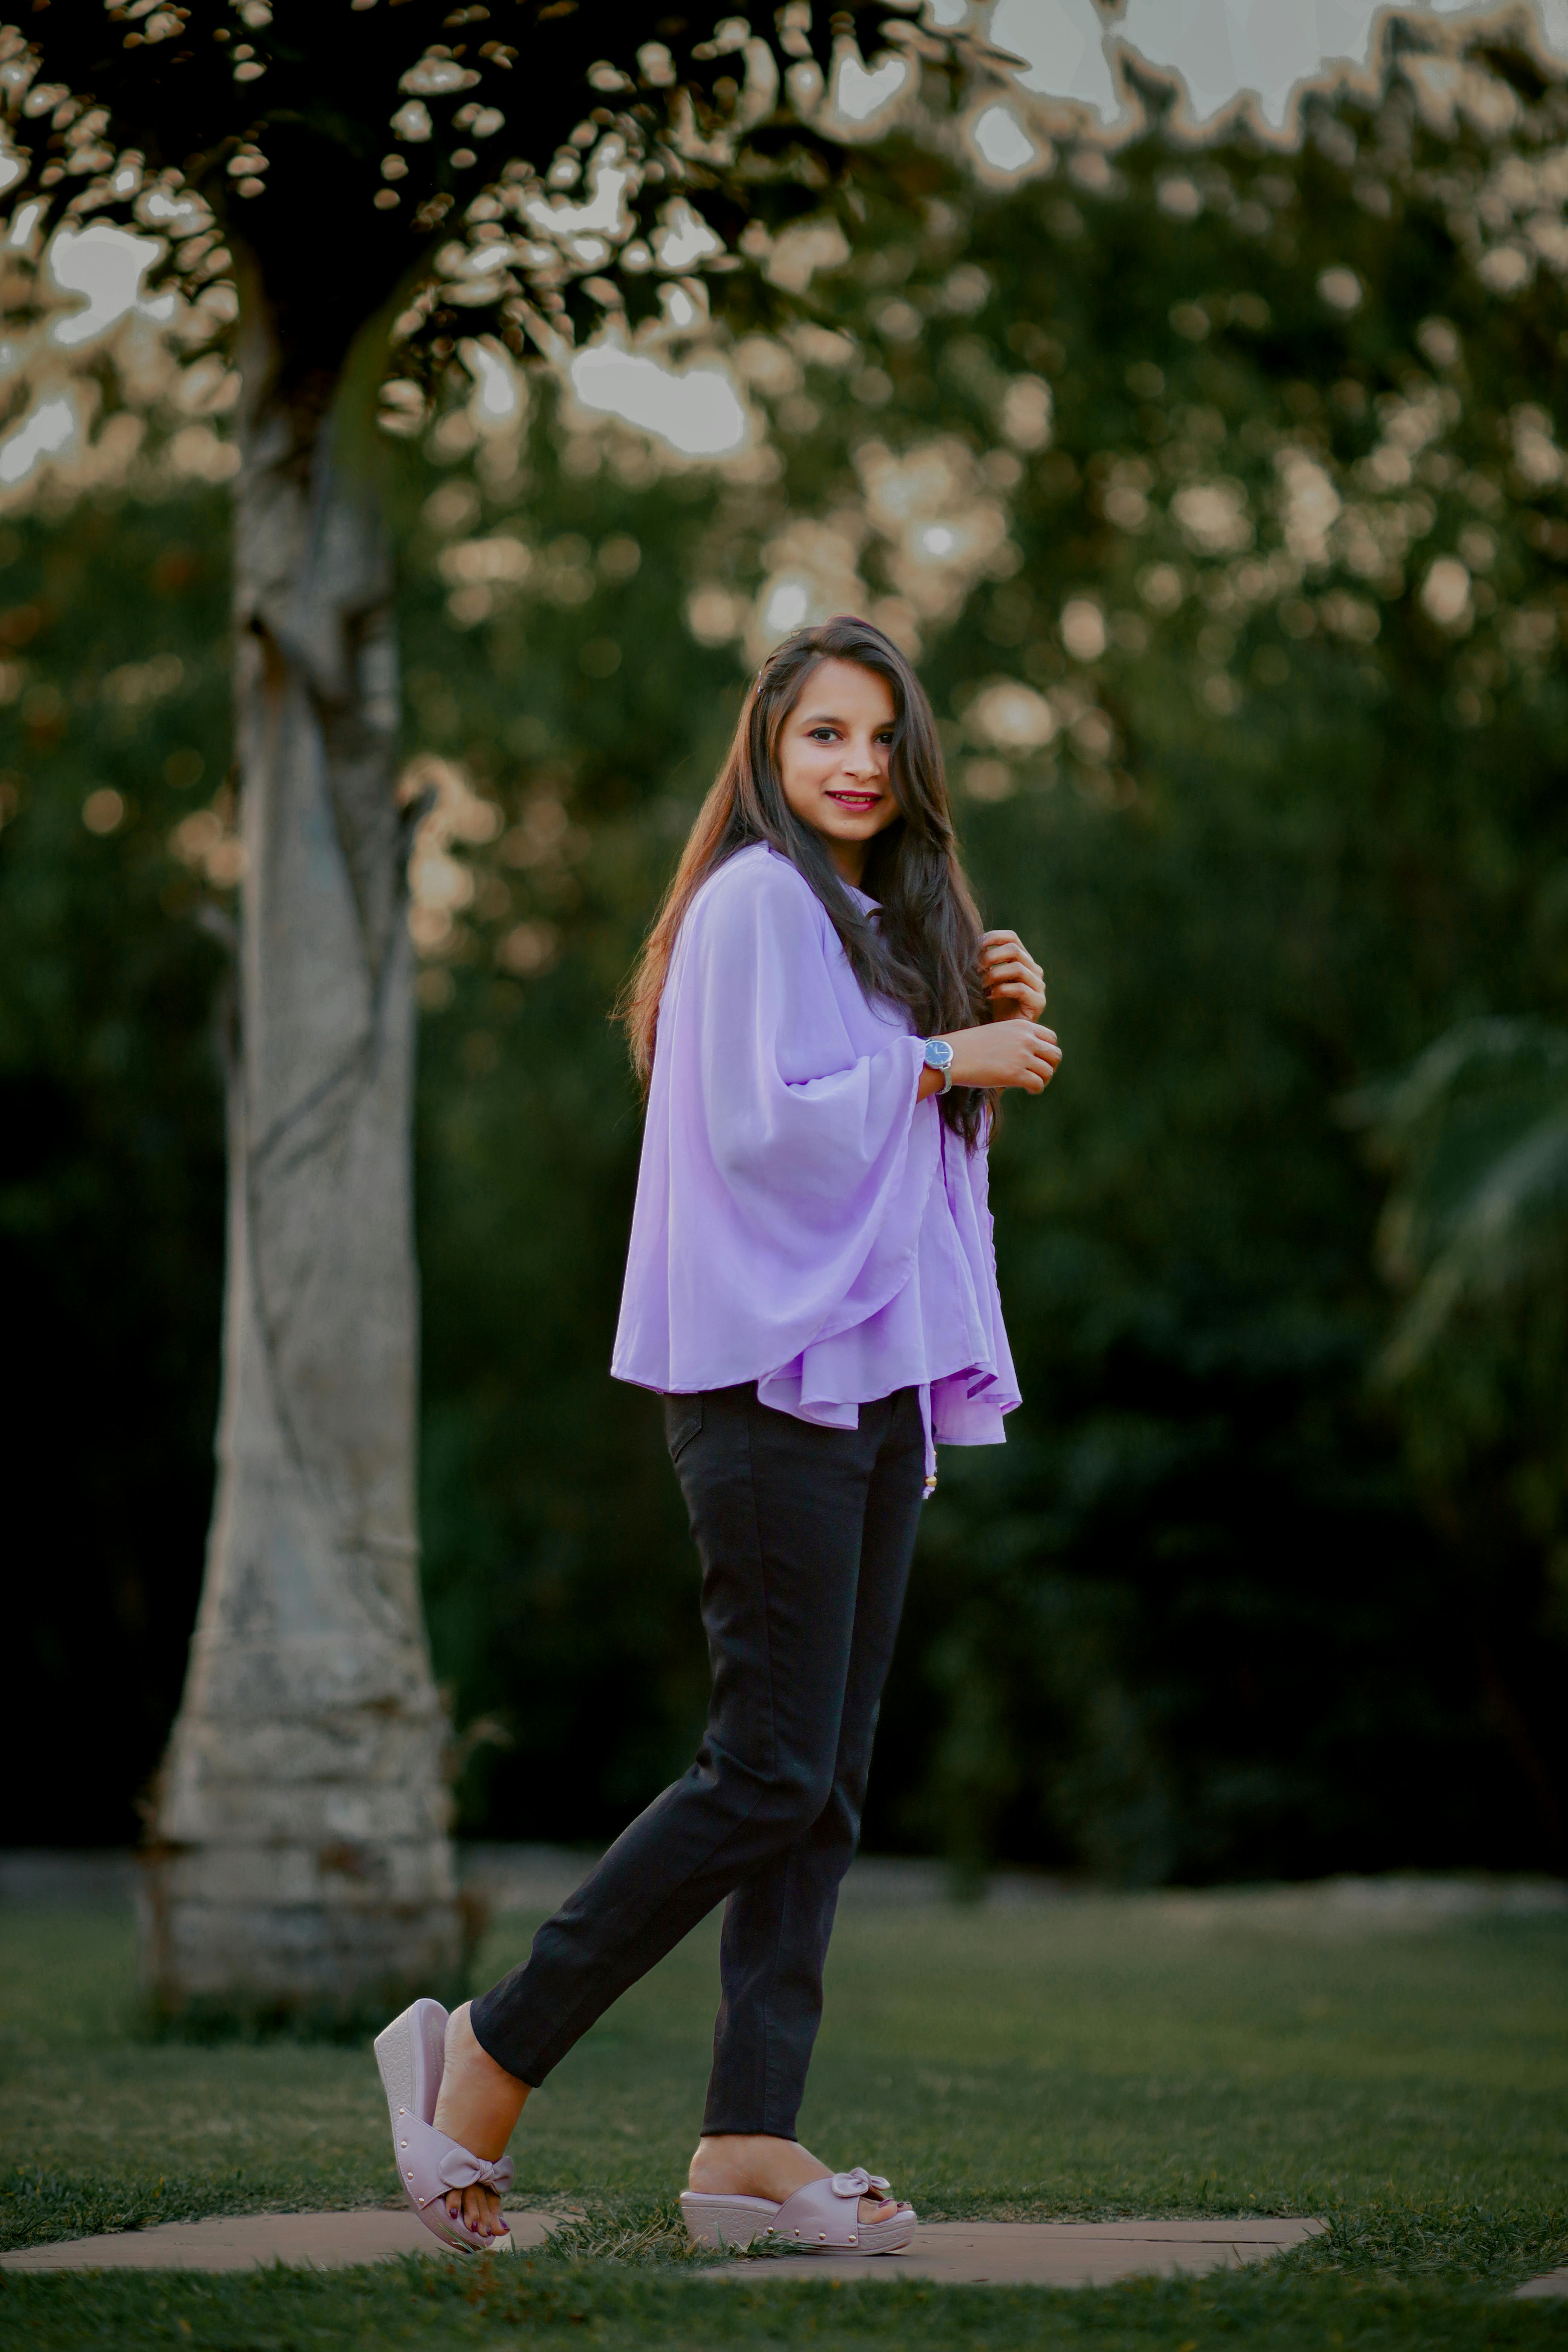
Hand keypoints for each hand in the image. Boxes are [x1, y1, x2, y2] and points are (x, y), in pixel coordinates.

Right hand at [922, 1020, 1061, 1095]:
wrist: (951, 1055)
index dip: (1047, 1052)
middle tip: (1037, 1074)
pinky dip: (1035, 1089)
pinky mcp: (1016, 1074)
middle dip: (1049, 1067)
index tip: (1037, 1060)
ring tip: (1030, 1084)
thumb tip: (1027, 1054)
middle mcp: (1026, 1039)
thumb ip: (1015, 1038)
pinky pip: (1038, 1084)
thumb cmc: (968, 1046)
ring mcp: (1022, 1056)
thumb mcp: (997, 1032)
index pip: (1051, 1038)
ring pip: (1048, 1071)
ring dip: (1042, 1080)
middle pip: (1055, 1055)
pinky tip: (1026, 1090)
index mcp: (1022, 1026)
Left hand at [979, 930, 1045, 1022]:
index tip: (974, 946)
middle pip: (1014, 949)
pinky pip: (1020, 989)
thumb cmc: (992, 1004)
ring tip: (981, 985)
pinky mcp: (1038, 1002)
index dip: (993, 937)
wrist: (1003, 1030)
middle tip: (975, 968)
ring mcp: (1038, 986)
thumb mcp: (986, 978)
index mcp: (1022, 960)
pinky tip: (989, 996)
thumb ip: (983, 962)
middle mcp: (1033, 970)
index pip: (1011, 937)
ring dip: (994, 975)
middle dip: (990, 956)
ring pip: (1017, 968)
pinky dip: (1001, 990)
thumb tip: (967, 945)